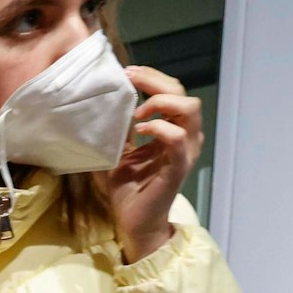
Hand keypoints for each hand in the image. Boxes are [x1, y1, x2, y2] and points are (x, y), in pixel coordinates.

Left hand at [109, 66, 203, 263]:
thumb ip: (117, 127)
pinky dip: (159, 128)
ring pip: (190, 110)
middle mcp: (185, 136)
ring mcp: (185, 151)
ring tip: (136, 113)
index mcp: (172, 129)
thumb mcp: (118, 150)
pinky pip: (179, 138)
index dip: (151, 77)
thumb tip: (103, 102)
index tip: (126, 72)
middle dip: (155, 81)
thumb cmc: (128, 187)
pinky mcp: (179, 167)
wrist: (132, 220)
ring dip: (161, 103)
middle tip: (129, 80)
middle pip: (182, 93)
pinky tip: (139, 131)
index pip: (172, 91)